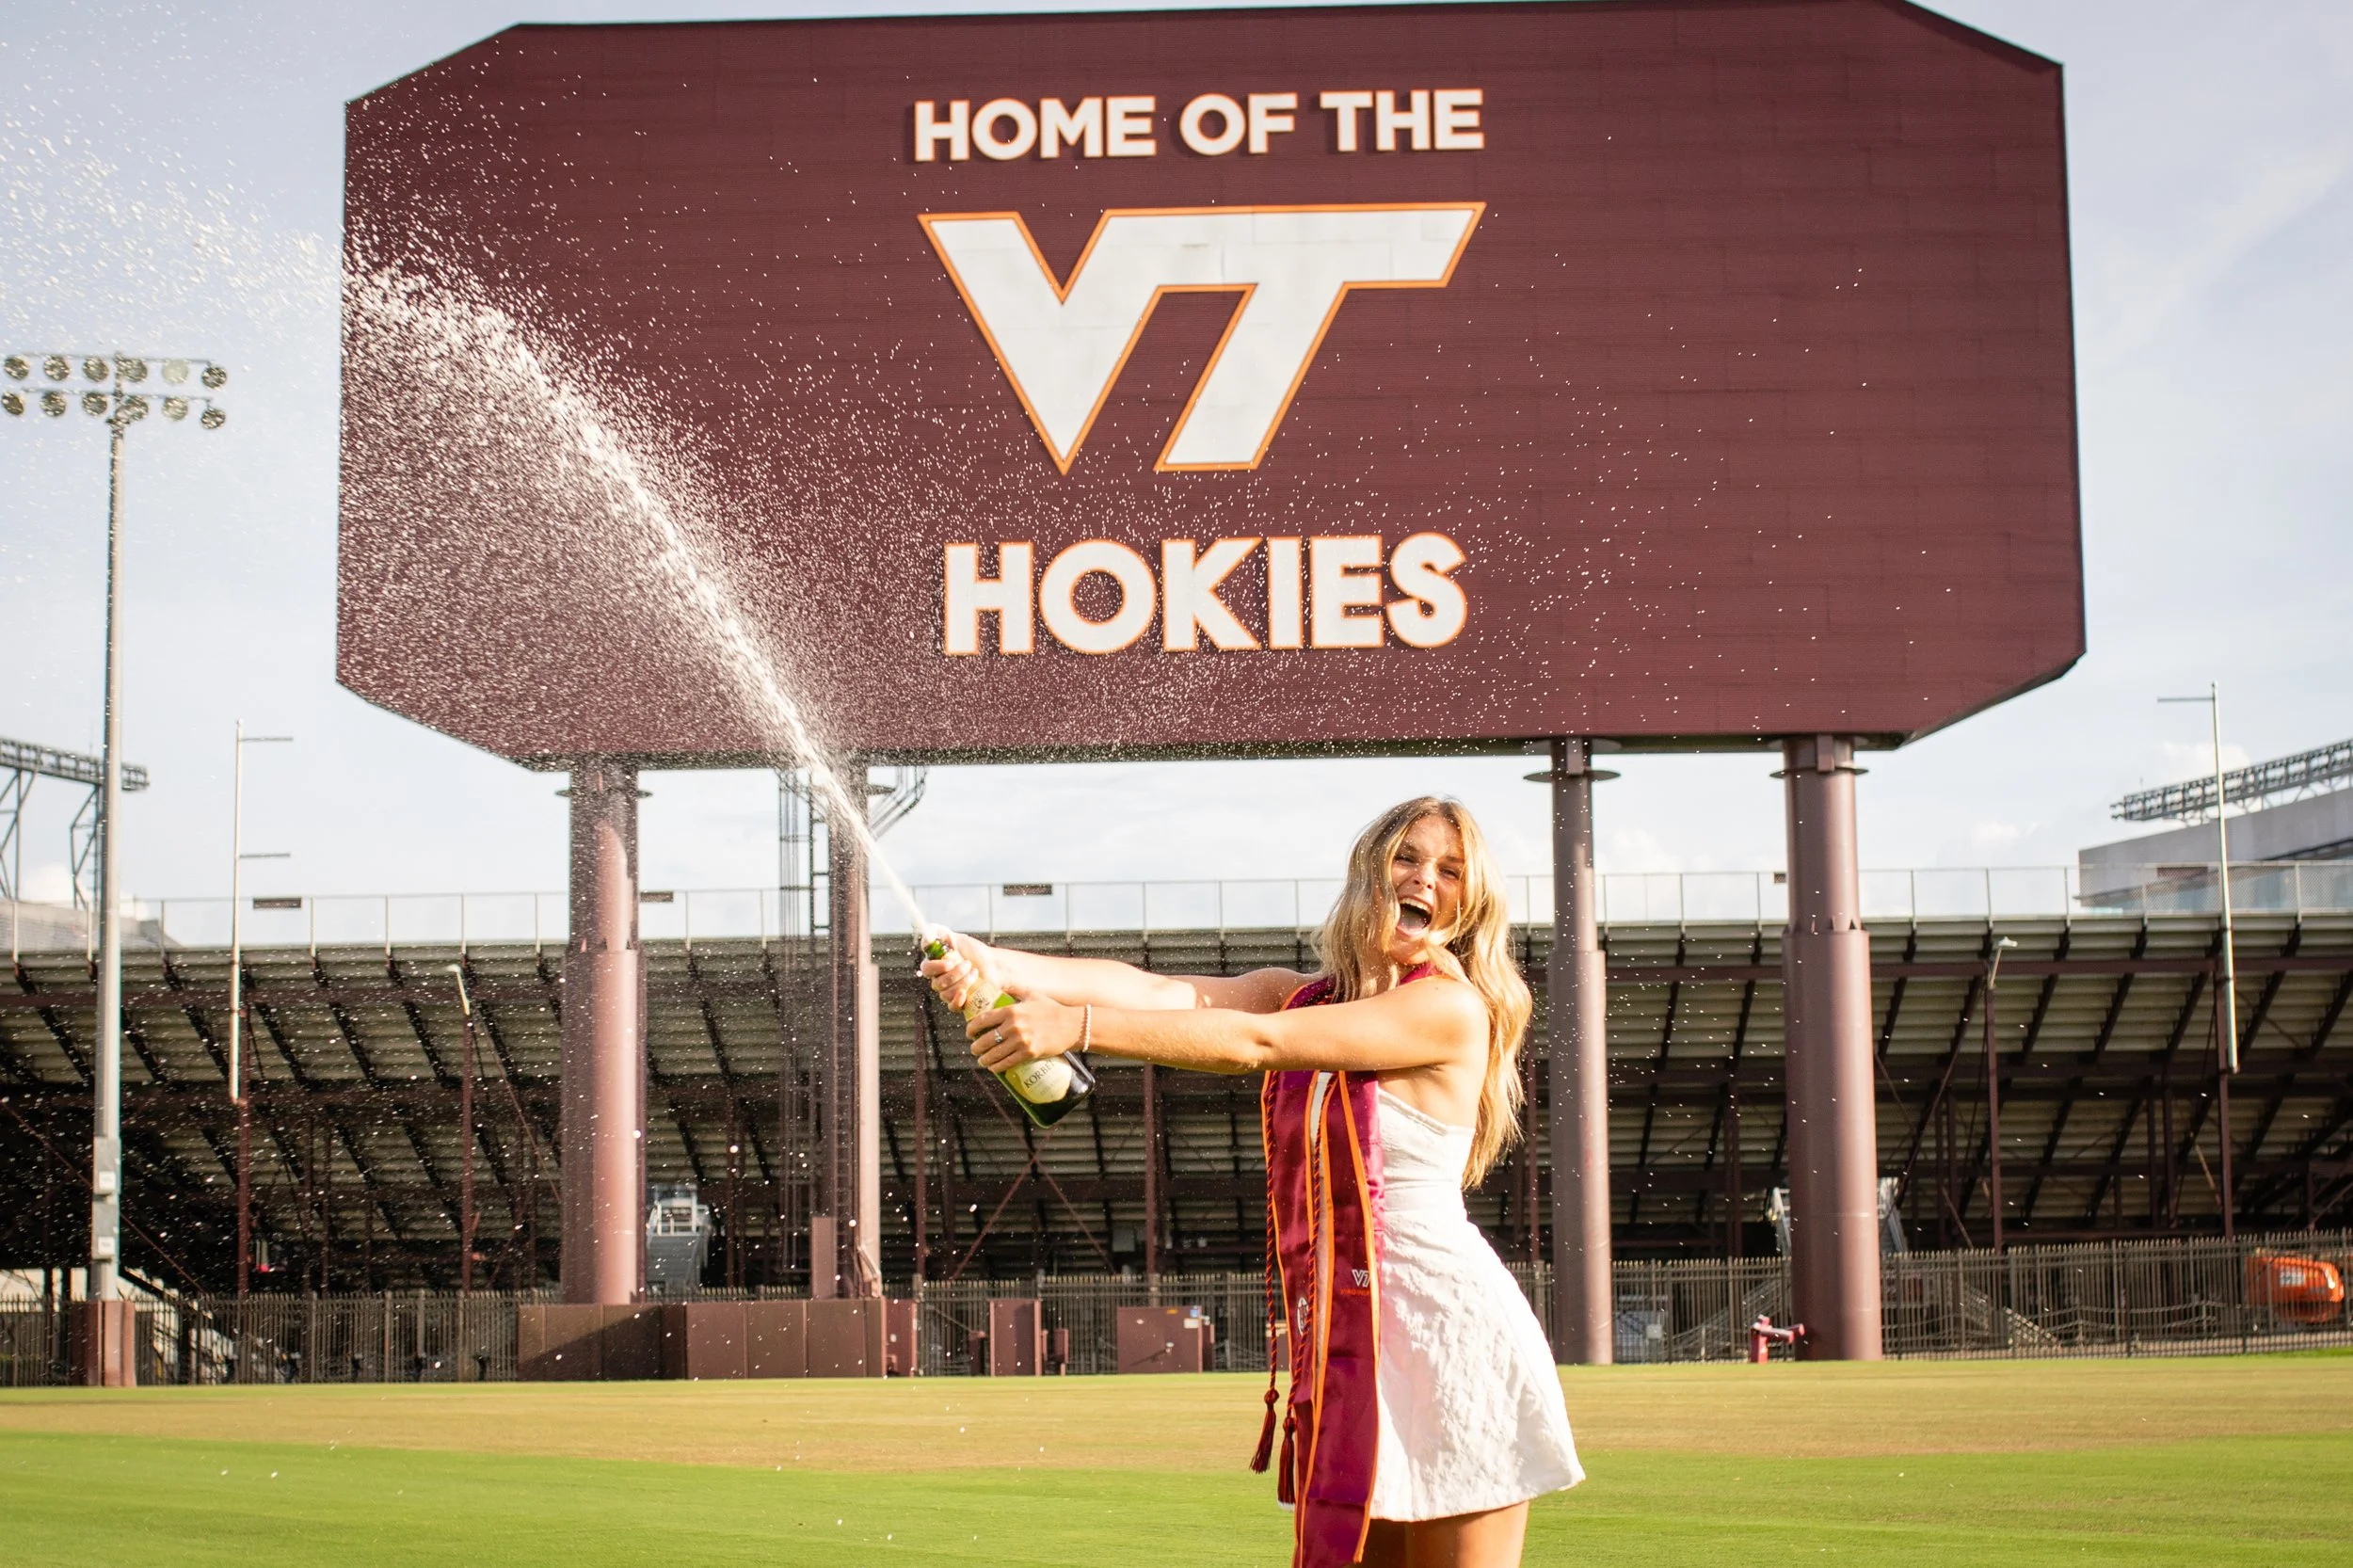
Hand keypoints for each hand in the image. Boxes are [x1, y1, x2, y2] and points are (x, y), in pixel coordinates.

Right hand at [919, 930, 999, 1012]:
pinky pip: (951, 1007)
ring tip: (974, 972)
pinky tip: (965, 993)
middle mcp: (940, 980)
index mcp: (937, 965)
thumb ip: (944, 935)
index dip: (935, 967)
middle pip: (937, 983)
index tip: (949, 962)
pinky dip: (957, 1000)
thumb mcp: (960, 940)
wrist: (994, 965)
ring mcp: (949, 992)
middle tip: (968, 964)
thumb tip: (933, 932)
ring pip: (945, 994)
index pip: (926, 968)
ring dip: (962, 983)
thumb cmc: (975, 952)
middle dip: (954, 974)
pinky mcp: (960, 1002)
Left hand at [968, 997, 1082, 1072]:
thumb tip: (1001, 985)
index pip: (983, 1019)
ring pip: (994, 1054)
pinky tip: (993, 1068)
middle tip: (974, 1049)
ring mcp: (1021, 1040)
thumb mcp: (1032, 995)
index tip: (969, 1032)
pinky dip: (997, 1067)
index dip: (972, 1028)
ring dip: (984, 1059)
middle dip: (976, 1047)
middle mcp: (1014, 1025)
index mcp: (1011, 1010)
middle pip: (986, 1039)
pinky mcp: (1029, 1053)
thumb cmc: (1051, 1009)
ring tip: (982, 1060)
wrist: (1071, 1025)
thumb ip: (1015, 991)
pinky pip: (1007, 1062)